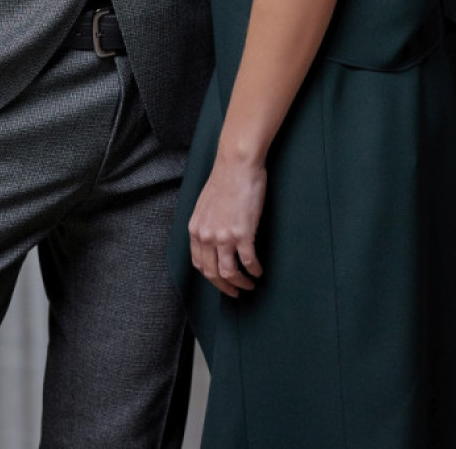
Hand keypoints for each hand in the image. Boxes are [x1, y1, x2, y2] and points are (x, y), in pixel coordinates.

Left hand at [187, 150, 265, 296]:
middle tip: (236, 292)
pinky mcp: (242, 234)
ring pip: (229, 273)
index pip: (198, 263)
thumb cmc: (224, 180)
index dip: (210, 277)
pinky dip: (255, 270)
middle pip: (212, 273)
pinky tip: (259, 271)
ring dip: (241, 283)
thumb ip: (207, 225)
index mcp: (196, 229)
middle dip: (225, 286)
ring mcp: (224, 236)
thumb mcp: (205, 205)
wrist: (237, 164)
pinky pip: (248, 262)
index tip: (221, 281)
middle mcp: (206, 236)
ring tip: (250, 285)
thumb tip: (214, 240)